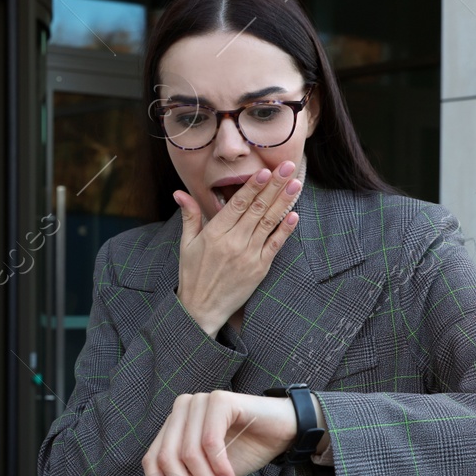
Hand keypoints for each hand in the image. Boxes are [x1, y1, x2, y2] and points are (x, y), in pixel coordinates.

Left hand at [141, 392, 298, 475]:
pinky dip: (220, 466)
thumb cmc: (246, 449)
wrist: (285, 431)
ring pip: (189, 453)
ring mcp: (199, 402)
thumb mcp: (210, 474)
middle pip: (168, 458)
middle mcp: (182, 410)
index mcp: (175, 425)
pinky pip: (210, 442)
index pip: (152, 458)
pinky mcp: (219, 400)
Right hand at [175, 161, 302, 336]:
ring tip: (295, 184)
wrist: (201, 309)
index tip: (265, 170)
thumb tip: (180, 193)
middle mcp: (233, 242)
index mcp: (214, 233)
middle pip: (257, 209)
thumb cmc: (192, 275)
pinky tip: (294, 215)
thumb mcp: (186, 244)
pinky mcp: (259, 269)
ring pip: (269, 223)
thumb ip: (189, 216)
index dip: (253, 186)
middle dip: (274, 186)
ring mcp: (248, 256)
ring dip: (284, 202)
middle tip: (288, 167)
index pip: (238, 204)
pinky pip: (275, 245)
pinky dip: (285, 230)